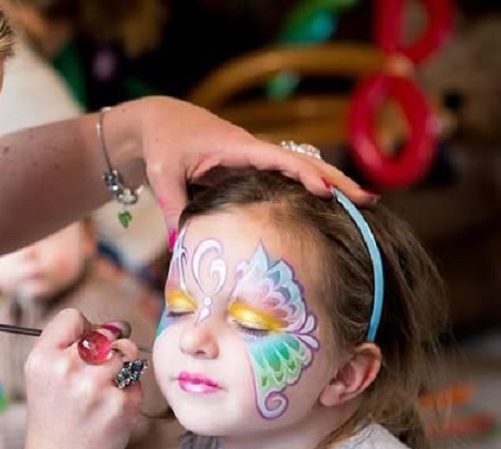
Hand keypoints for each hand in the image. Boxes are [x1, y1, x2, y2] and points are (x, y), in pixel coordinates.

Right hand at [21, 309, 142, 448]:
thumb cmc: (54, 417)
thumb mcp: (42, 375)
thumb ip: (68, 345)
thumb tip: (114, 325)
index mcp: (43, 358)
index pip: (74, 316)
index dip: (84, 329)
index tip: (85, 347)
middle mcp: (67, 368)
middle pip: (106, 332)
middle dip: (109, 347)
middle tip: (98, 372)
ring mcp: (96, 387)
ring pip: (127, 353)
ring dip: (122, 368)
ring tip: (103, 391)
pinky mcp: (121, 405)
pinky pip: (137, 380)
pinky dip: (129, 391)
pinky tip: (110, 409)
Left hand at [113, 96, 375, 230]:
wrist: (159, 122)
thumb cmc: (162, 145)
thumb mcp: (163, 176)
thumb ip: (174, 209)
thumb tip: (183, 246)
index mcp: (235, 147)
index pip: (277, 159)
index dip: (303, 174)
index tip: (326, 191)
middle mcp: (252, 150)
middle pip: (302, 162)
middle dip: (336, 180)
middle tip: (368, 200)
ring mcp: (254, 158)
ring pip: (300, 168)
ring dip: (331, 184)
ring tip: (364, 204)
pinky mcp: (250, 167)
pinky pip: (286, 177)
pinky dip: (310, 187)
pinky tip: (330, 205)